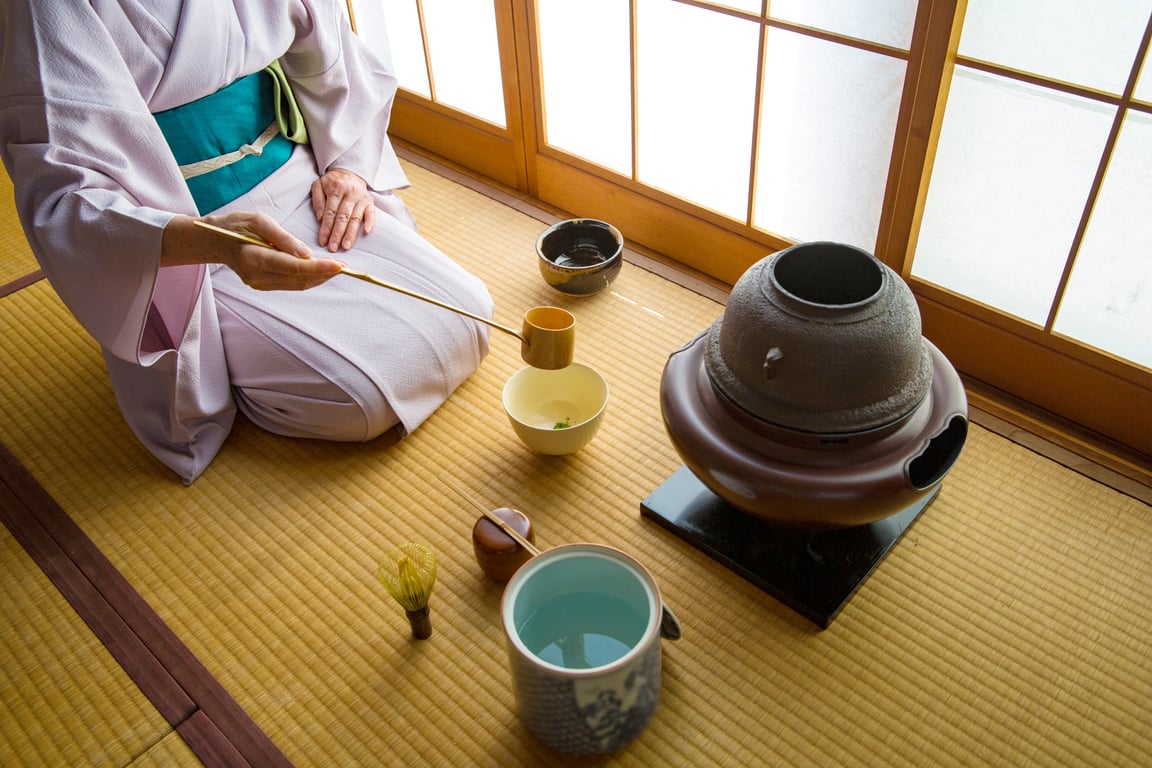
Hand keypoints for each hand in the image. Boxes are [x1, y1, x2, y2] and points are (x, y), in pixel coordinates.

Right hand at [164, 212, 343, 290]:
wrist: (215, 241)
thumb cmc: (237, 226)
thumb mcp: (259, 221)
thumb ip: (283, 237)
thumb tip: (307, 253)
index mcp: (254, 258)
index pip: (293, 267)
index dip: (319, 268)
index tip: (339, 266)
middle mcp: (256, 276)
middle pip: (298, 279)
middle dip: (324, 274)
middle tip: (346, 267)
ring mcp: (259, 284)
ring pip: (297, 284)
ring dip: (319, 277)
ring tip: (338, 268)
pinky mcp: (263, 286)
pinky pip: (291, 284)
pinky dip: (308, 277)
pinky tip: (320, 270)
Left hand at [311, 167, 375, 251]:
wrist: (349, 171)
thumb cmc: (331, 182)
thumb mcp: (318, 185)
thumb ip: (317, 200)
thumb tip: (320, 218)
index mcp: (336, 188)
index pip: (330, 212)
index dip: (326, 228)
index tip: (323, 241)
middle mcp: (350, 193)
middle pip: (343, 217)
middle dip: (337, 234)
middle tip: (333, 248)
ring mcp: (361, 198)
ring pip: (355, 218)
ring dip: (351, 233)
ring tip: (346, 246)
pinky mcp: (370, 201)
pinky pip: (371, 213)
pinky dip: (370, 222)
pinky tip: (366, 232)